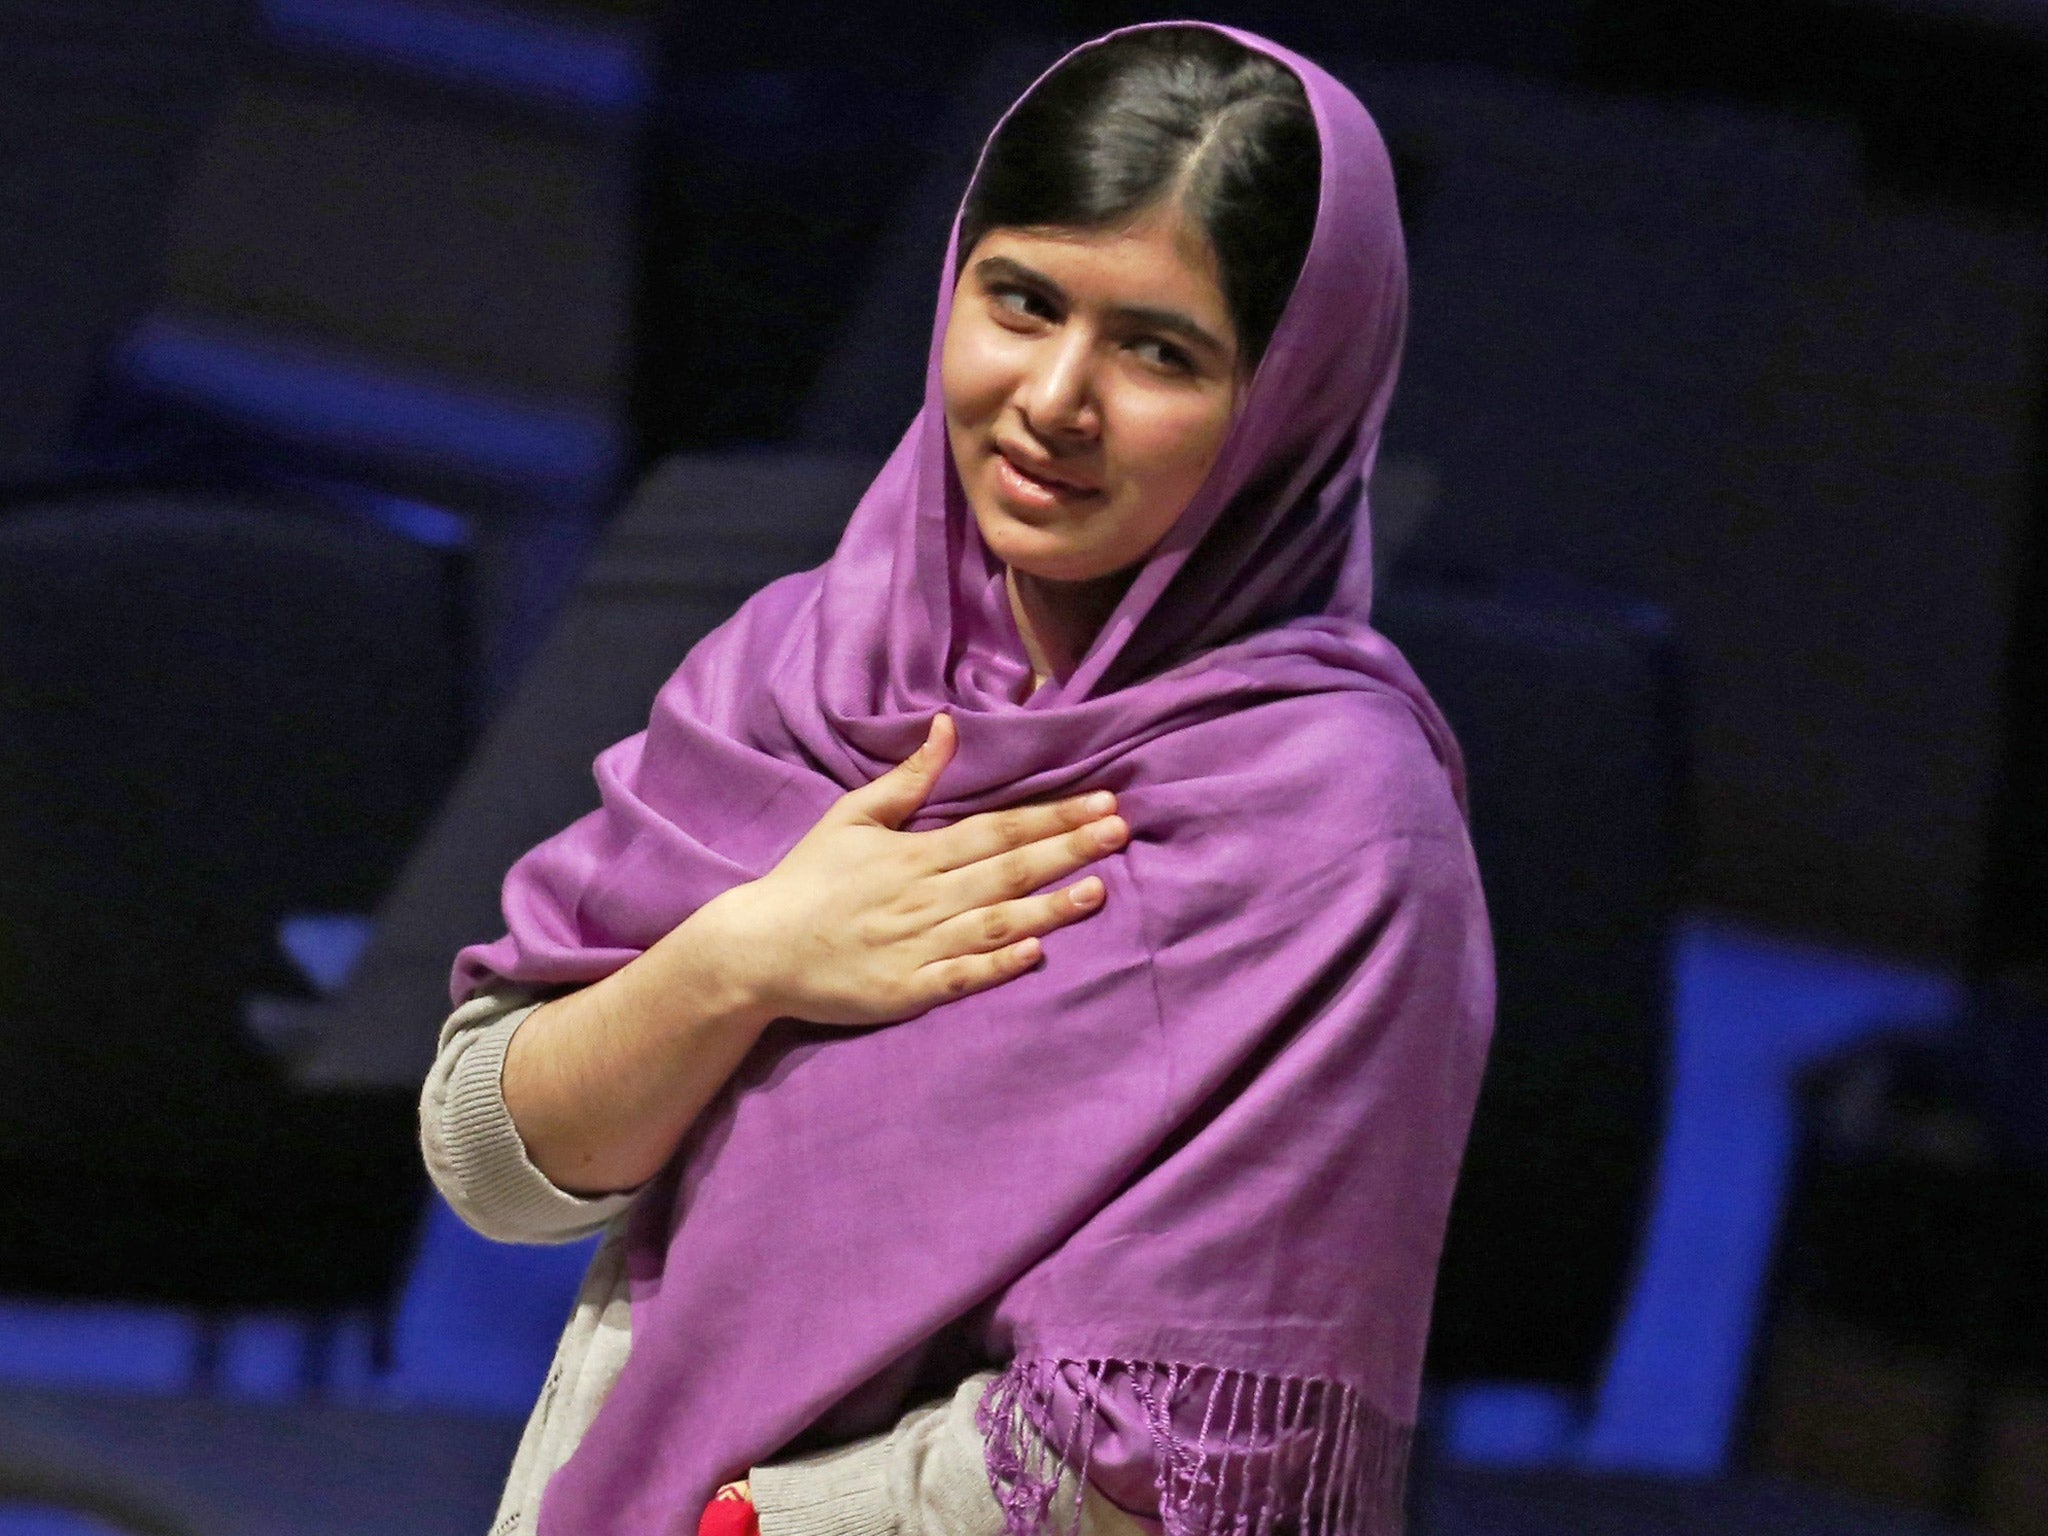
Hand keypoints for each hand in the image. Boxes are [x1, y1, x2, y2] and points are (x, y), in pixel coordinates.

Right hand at [692, 714, 1127, 1026]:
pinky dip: (997, 966)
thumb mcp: (852, 816)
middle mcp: (923, 897)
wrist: (758, 949)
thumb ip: (908, 778)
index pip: (998, 829)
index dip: (1053, 815)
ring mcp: (916, 946)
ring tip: (1100, 890)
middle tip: (1121, 832)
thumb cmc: (809, 878)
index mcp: (915, 853)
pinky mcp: (906, 991)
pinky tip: (1035, 953)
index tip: (1103, 801)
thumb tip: (947, 726)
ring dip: (1049, 907)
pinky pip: (960, 978)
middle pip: (1008, 870)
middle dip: (1069, 850)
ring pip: (995, 923)